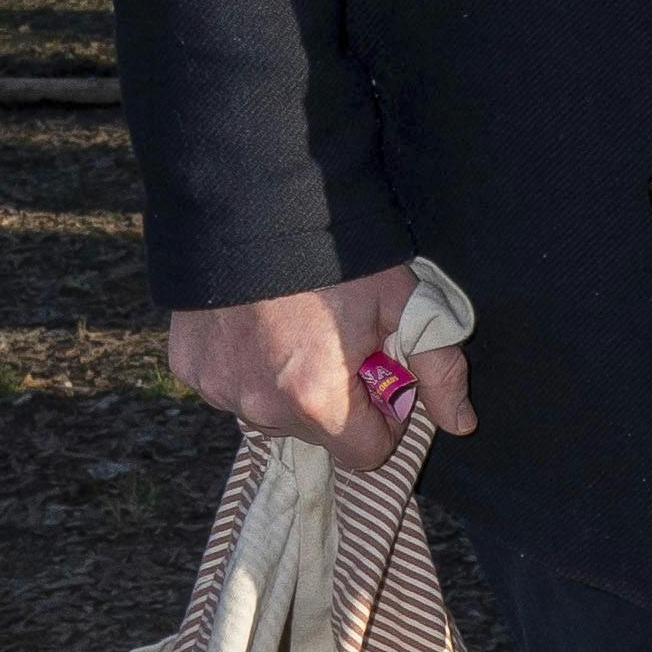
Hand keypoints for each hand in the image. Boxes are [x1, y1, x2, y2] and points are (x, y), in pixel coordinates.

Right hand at [167, 265, 474, 468]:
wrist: (256, 197)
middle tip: (344, 342)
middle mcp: (260, 406)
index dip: (385, 417)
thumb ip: (439, 368)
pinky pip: (230, 386)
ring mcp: (218, 387)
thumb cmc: (339, 252)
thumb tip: (462, 423)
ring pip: (271, 413)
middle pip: (318, 434)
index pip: (365, 453)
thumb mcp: (404, 303)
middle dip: (338, 400)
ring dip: (290, 389)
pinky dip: (249, 367)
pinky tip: (260, 324)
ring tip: (300, 330)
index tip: (384, 374)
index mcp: (317, 399)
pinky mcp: (188, 367)